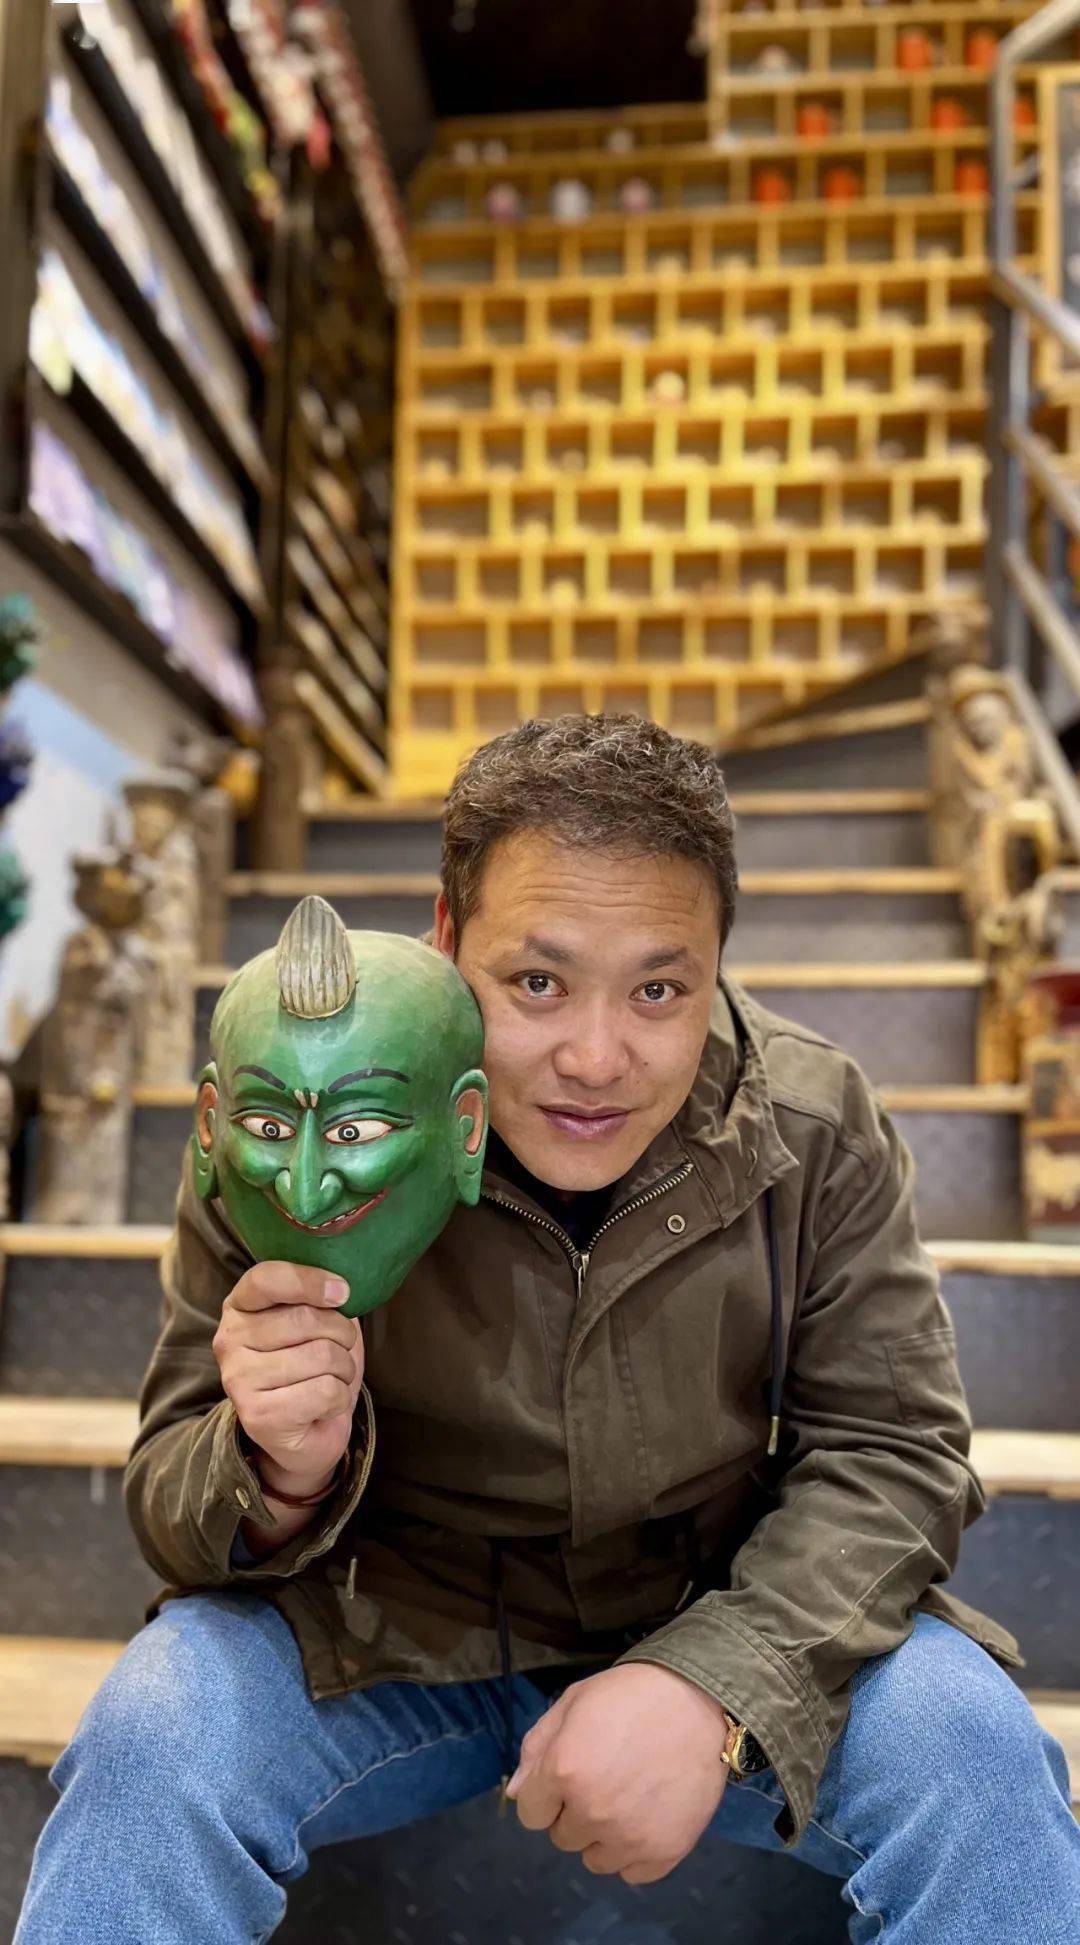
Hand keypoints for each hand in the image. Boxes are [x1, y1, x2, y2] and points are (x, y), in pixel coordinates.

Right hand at [212, 1262, 362, 1487]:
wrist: (303, 1436)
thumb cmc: (312, 1369)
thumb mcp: (316, 1323)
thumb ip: (320, 1299)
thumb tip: (342, 1285)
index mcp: (239, 1307)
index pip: (266, 1279)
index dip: (309, 1281)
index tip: (343, 1291)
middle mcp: (229, 1341)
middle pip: (306, 1319)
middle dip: (343, 1335)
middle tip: (341, 1351)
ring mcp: (239, 1380)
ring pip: (322, 1355)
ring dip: (344, 1369)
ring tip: (332, 1380)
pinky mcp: (258, 1416)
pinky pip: (325, 1391)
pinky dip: (340, 1398)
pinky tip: (325, 1406)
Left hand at [506, 1663, 730, 1884]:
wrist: (698, 1699)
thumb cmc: (629, 1694)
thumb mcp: (574, 1702)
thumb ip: (537, 1748)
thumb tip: (515, 1794)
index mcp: (564, 1770)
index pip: (530, 1813)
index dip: (545, 1793)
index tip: (567, 1775)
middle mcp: (593, 1811)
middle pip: (562, 1837)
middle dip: (574, 1811)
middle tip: (604, 1778)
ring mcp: (630, 1837)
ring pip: (595, 1860)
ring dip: (603, 1836)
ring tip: (627, 1798)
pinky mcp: (665, 1852)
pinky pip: (632, 1873)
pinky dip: (635, 1852)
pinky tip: (647, 1816)